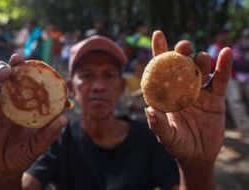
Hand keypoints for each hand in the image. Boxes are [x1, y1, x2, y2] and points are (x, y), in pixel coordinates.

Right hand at [0, 54, 66, 188]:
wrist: (4, 171)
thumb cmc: (22, 153)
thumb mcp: (37, 145)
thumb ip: (49, 133)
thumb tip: (64, 120)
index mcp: (20, 101)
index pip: (19, 79)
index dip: (19, 67)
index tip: (20, 59)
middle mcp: (3, 100)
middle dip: (0, 70)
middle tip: (7, 74)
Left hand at [147, 31, 232, 188]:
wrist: (198, 156)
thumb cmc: (178, 146)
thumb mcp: (167, 137)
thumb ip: (159, 126)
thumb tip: (149, 111)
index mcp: (166, 95)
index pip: (160, 70)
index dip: (159, 51)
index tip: (158, 34)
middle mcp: (181, 89)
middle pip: (181, 66)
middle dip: (181, 53)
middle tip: (183, 46)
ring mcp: (198, 92)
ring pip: (200, 70)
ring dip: (200, 61)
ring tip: (200, 58)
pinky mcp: (215, 98)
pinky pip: (220, 79)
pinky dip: (223, 66)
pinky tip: (224, 53)